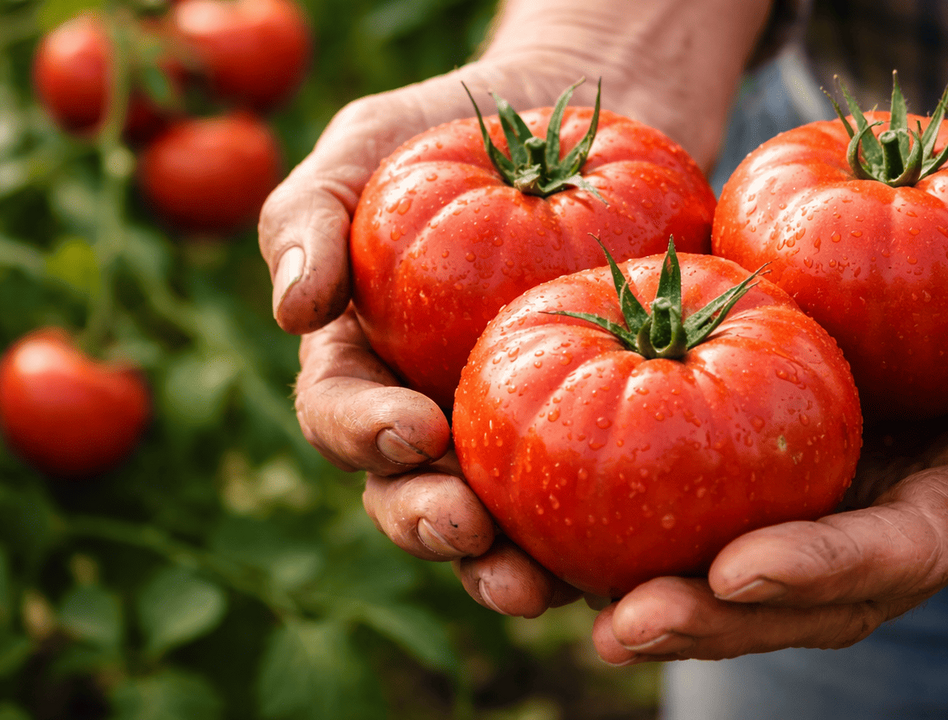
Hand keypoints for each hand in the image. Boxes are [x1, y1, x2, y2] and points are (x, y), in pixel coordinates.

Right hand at [262, 0, 771, 616]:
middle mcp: (434, 420)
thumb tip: (289, 311)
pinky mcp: (599, 434)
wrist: (580, 115)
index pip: (346, 419)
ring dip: (505, 569)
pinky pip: (594, 503)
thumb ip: (311, 217)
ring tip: (536, 588)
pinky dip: (601, 540)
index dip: (368, 437)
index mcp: (367, 366)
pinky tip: (628, 559)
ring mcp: (513, 437)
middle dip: (431, 528)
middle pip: (411, 499)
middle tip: (467, 530)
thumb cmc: (456, 129)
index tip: (417, 429)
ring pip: (498, 529)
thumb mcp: (371, 147)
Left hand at [588, 183, 947, 663]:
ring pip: (752, 560)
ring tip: (567, 589)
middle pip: (807, 593)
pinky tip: (571, 496)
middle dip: (717, 617)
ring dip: (667, 585)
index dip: (822, 571)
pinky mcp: (809, 448)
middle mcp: (906, 517)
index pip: (899, 555)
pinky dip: (655, 504)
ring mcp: (853, 489)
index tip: (738, 570)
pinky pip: (729, 487)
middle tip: (618, 624)